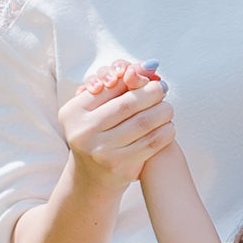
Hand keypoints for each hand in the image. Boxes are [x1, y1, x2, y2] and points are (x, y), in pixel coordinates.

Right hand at [59, 59, 174, 189]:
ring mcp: (102, 152)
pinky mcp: (121, 167)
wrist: (92, 176)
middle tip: (162, 88)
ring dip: (162, 111)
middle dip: (151, 93)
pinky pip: (151, 143)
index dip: (133, 78)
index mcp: (74, 113)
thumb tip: (148, 65)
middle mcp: (84, 133)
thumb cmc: (97, 133)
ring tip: (167, 107)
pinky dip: (165, 131)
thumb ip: (117, 85)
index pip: (110, 87)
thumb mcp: (96, 109)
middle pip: (127, 105)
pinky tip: (168, 126)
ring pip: (143, 123)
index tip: (149, 75)